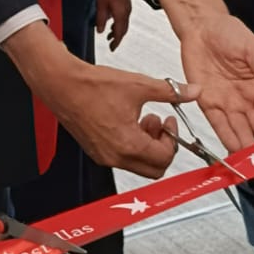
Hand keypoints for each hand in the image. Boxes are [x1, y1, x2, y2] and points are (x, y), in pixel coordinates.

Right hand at [1, 21, 197, 176]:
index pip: (164, 158)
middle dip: (162, 146)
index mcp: (128, 144)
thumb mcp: (139, 85)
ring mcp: (104, 156)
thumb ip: (171, 91)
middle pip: (153, 169)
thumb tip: (192, 91)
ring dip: (147, 144)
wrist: (61, 84)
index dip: (173, 139)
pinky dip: (132, 143)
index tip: (170, 121)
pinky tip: (128, 120)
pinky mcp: (96, 151)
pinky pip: (122, 157)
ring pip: (138, 163)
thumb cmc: (92, 86)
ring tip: (143, 118)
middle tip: (160, 123)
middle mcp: (115, 156)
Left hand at [95, 0, 131, 50]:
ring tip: (109, 35)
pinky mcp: (126, 3)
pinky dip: (119, 23)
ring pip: (124, 23)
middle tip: (111, 44)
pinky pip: (124, 17)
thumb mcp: (100, 4)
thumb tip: (100, 31)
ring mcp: (127, 7)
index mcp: (121, 14)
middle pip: (123, 30)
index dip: (116, 42)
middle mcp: (126, 12)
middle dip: (117, 38)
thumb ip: (101, 19)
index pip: (119, 33)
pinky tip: (112, 22)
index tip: (112, 48)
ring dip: (117, 30)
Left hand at [156, 0, 253, 150]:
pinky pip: (217, 124)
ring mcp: (227, 103)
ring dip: (243, 146)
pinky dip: (224, 137)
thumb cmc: (229, 33)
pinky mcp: (208, 103)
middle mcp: (245, 99)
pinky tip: (231, 150)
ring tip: (248, 163)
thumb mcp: (252, 47)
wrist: (201, 27)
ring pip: (238, 130)